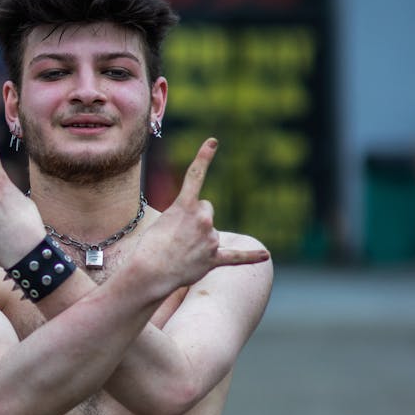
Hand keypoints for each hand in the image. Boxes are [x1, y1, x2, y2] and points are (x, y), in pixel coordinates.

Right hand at [139, 138, 269, 287]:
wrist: (150, 271)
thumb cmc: (150, 247)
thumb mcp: (161, 221)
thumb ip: (183, 216)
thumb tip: (200, 229)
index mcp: (185, 205)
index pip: (195, 176)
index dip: (204, 157)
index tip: (213, 142)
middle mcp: (203, 219)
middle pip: (207, 209)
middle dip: (196, 219)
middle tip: (177, 235)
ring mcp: (210, 239)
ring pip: (211, 232)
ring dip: (199, 240)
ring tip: (181, 252)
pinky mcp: (214, 258)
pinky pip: (236, 256)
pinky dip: (251, 256)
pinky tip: (265, 255)